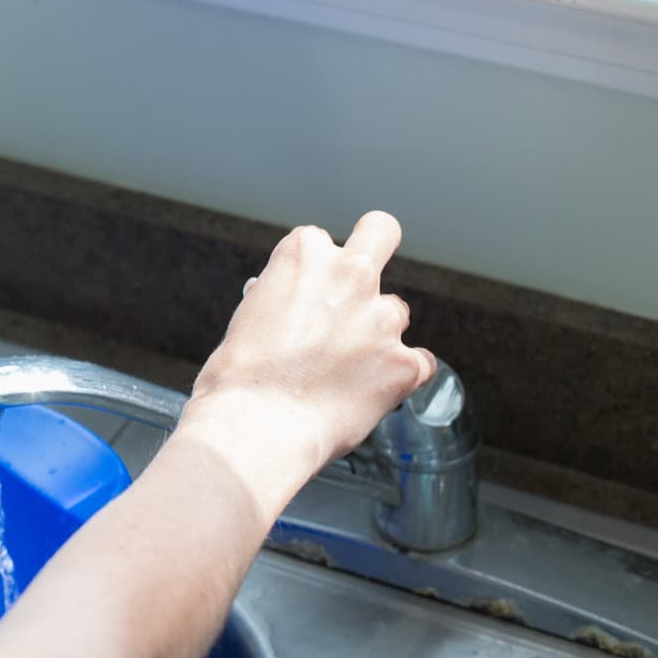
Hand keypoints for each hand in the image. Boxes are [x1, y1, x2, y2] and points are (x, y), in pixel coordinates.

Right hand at [181, 212, 437, 502]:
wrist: (257, 426)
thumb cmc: (238, 380)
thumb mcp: (246, 320)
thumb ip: (277, 301)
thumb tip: (286, 304)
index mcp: (303, 256)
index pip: (318, 243)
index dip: (309, 274)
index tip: (302, 298)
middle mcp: (349, 277)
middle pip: (381, 232)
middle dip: (375, 244)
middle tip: (361, 279)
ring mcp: (381, 319)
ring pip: (395, 311)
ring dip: (377, 334)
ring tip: (348, 369)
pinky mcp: (404, 363)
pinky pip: (418, 363)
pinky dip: (399, 375)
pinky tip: (373, 392)